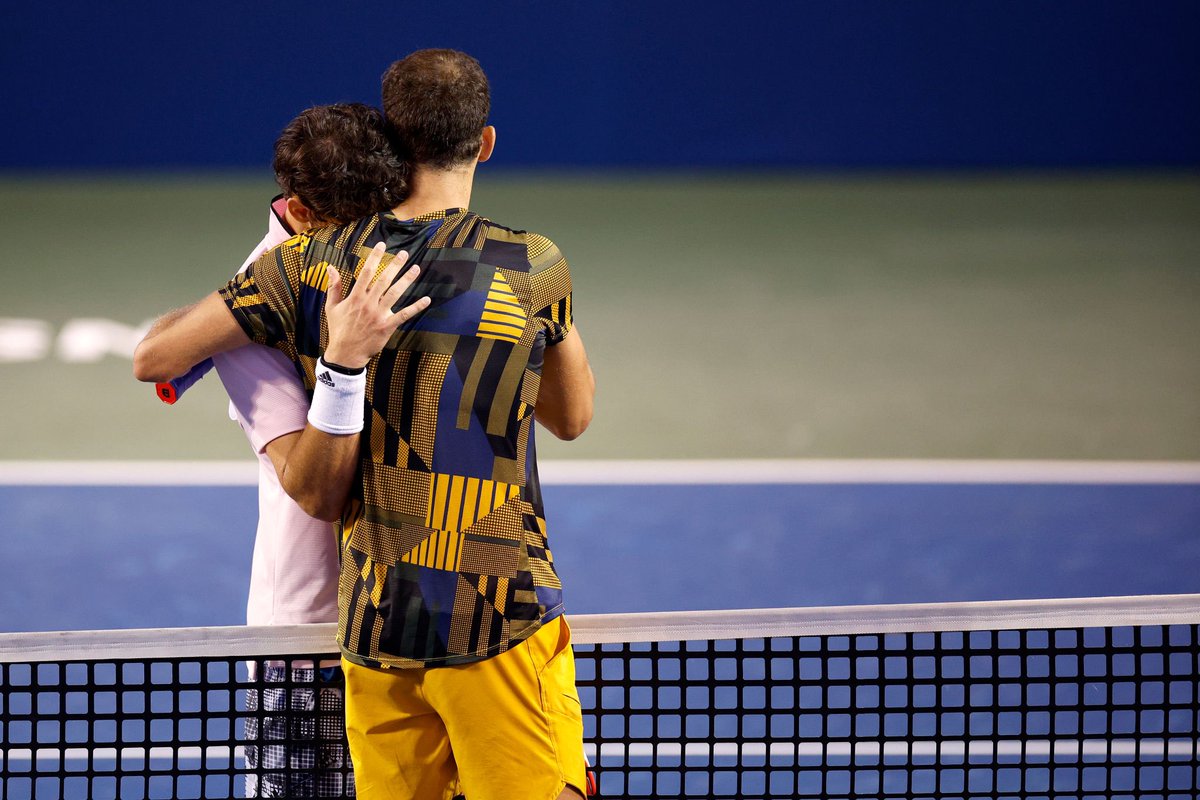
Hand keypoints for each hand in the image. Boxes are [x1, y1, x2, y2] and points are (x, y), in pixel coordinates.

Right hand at [323, 242, 429, 367]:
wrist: (345, 353)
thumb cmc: (338, 329)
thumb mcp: (332, 307)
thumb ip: (334, 286)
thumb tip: (330, 267)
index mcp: (355, 297)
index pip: (366, 272)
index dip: (375, 257)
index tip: (382, 245)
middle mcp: (368, 303)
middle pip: (383, 280)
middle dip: (394, 265)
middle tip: (404, 254)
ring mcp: (378, 315)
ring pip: (395, 293)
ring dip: (406, 280)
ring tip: (416, 268)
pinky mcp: (387, 326)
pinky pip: (404, 315)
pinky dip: (416, 307)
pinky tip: (426, 299)